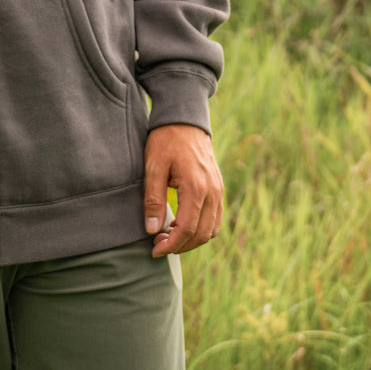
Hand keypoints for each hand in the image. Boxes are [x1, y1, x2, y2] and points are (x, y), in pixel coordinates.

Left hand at [143, 123, 223, 257]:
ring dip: (191, 239)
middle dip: (180, 246)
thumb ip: (153, 199)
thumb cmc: (166, 141)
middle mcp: (212, 191)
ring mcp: (218, 190)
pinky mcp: (218, 188)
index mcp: (196, 187)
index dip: (171, 245)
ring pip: (211, 229)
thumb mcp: (153, 167)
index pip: (188, 229)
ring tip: (168, 235)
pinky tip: (181, 224)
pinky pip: (215, 218)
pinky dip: (200, 228)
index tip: (154, 250)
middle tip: (158, 244)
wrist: (185, 119)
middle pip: (202, 234)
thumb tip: (152, 230)